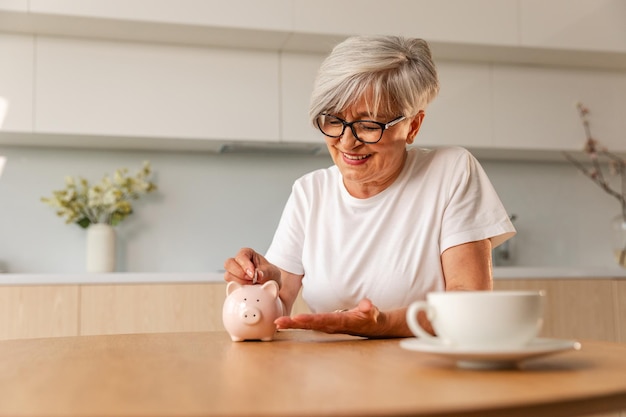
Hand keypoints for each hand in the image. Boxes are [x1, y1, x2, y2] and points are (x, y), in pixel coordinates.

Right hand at [223, 247, 281, 287]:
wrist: (269, 285)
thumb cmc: (269, 274)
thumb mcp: (271, 272)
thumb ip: (265, 272)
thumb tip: (258, 274)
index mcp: (246, 253)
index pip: (241, 256)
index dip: (245, 265)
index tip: (252, 274)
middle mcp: (237, 262)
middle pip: (229, 264)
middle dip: (239, 273)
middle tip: (251, 280)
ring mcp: (233, 273)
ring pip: (228, 276)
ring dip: (240, 282)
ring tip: (252, 285)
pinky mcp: (232, 283)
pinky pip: (230, 286)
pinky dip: (238, 289)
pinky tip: (247, 290)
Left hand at [274, 298, 391, 337]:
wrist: (372, 326)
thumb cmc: (371, 318)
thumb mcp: (373, 313)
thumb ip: (369, 309)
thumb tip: (367, 305)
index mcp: (341, 322)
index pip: (323, 320)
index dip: (310, 320)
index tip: (297, 318)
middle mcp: (331, 326)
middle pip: (310, 325)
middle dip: (294, 324)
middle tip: (278, 322)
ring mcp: (327, 326)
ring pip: (307, 326)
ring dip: (292, 325)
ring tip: (277, 323)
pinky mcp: (325, 325)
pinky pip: (309, 324)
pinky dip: (296, 324)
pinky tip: (285, 323)